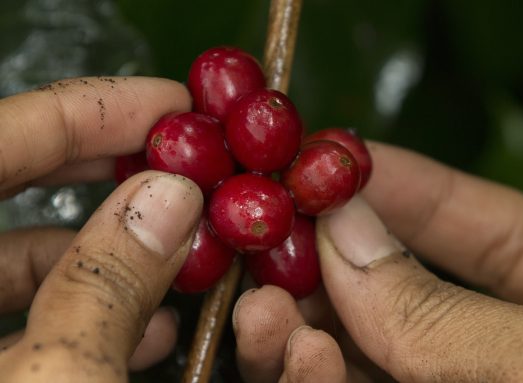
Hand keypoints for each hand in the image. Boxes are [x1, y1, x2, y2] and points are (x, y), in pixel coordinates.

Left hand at [0, 77, 203, 381]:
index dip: (90, 111)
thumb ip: (105, 286)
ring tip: (185, 254)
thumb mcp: (57, 378)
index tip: (170, 106)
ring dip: (116, 252)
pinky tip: (150, 328)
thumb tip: (169, 199)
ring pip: (27, 260)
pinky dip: (94, 313)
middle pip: (11, 186)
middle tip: (180, 162)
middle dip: (109, 171)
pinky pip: (31, 318)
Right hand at [233, 142, 522, 381]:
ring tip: (265, 309)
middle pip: (396, 293)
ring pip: (355, 352)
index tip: (336, 159)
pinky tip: (298, 357)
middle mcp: (498, 352)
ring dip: (299, 327)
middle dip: (324, 265)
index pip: (487, 229)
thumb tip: (346, 233)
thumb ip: (448, 311)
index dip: (408, 186)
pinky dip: (312, 381)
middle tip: (273, 242)